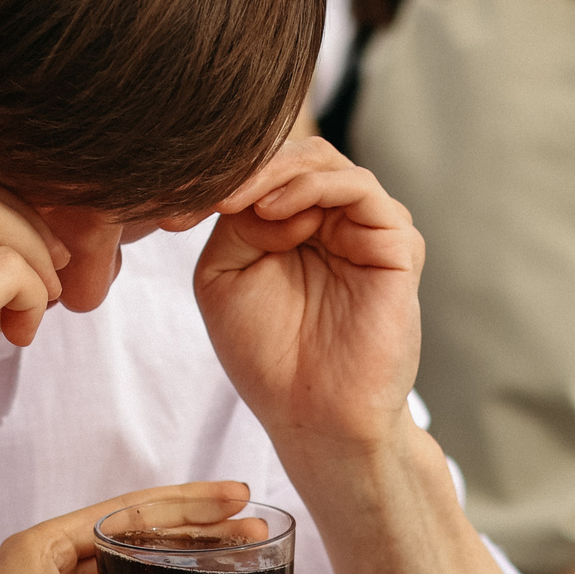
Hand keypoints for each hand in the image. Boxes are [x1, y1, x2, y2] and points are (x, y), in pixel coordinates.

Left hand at [187, 138, 424, 458]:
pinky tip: (275, 212)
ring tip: (240, 199)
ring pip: (327, 164)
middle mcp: (336, 222)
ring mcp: (369, 231)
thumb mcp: (225, 275)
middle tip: (210, 189)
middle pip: (299, 155)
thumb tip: (254, 181)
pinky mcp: (397, 246)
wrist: (314, 417)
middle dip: (251, 166)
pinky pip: (361, 190)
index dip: (226, 172)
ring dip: (278, 173)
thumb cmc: (268, 356)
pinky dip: (315, 188)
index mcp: (297, 225)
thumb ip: (235, 219)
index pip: (269, 168)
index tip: (177, 195)